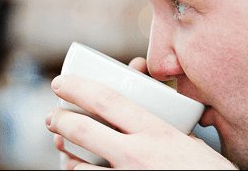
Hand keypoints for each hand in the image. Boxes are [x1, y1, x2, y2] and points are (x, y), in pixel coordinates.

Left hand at [46, 57, 235, 169]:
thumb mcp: (195, 147)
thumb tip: (154, 118)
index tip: (61, 84)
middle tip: (52, 116)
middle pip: (85, 130)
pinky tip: (75, 169)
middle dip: (60, 120)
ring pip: (81, 165)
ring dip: (66, 153)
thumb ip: (170, 132)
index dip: (78, 89)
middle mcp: (139, 155)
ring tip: (61, 145)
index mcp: (158, 132)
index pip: (109, 101)